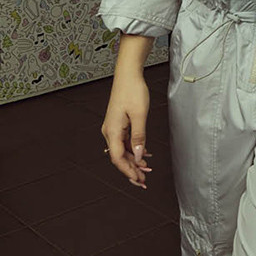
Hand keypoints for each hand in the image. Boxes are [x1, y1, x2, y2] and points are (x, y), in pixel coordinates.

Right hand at [101, 34, 153, 187]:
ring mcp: (113, 127)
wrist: (128, 74)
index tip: (137, 179)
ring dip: (134, 160)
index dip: (127, 170)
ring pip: (122, 149)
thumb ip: (139, 136)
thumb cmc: (133, 91)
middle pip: (119, 156)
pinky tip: (144, 154)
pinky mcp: (118, 123)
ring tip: (145, 171)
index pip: (117, 157)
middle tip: (143, 181)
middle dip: (131, 169)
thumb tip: (139, 155)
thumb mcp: (140, 114)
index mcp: (112, 131)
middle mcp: (109, 131)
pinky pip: (125, 141)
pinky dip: (134, 149)